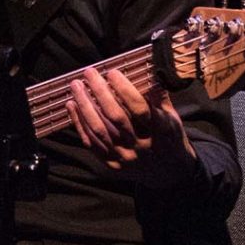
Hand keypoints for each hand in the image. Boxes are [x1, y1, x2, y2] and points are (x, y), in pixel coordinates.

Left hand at [65, 67, 197, 188]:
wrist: (169, 173)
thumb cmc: (168, 137)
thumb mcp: (172, 117)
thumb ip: (158, 97)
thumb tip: (147, 71)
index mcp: (159, 131)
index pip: (139, 108)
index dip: (124, 89)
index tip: (112, 72)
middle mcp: (141, 145)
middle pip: (115, 117)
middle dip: (100, 92)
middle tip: (89, 73)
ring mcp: (125, 156)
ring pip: (99, 130)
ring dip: (84, 106)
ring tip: (76, 86)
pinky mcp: (112, 164)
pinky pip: (91, 143)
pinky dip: (79, 123)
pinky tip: (71, 105)